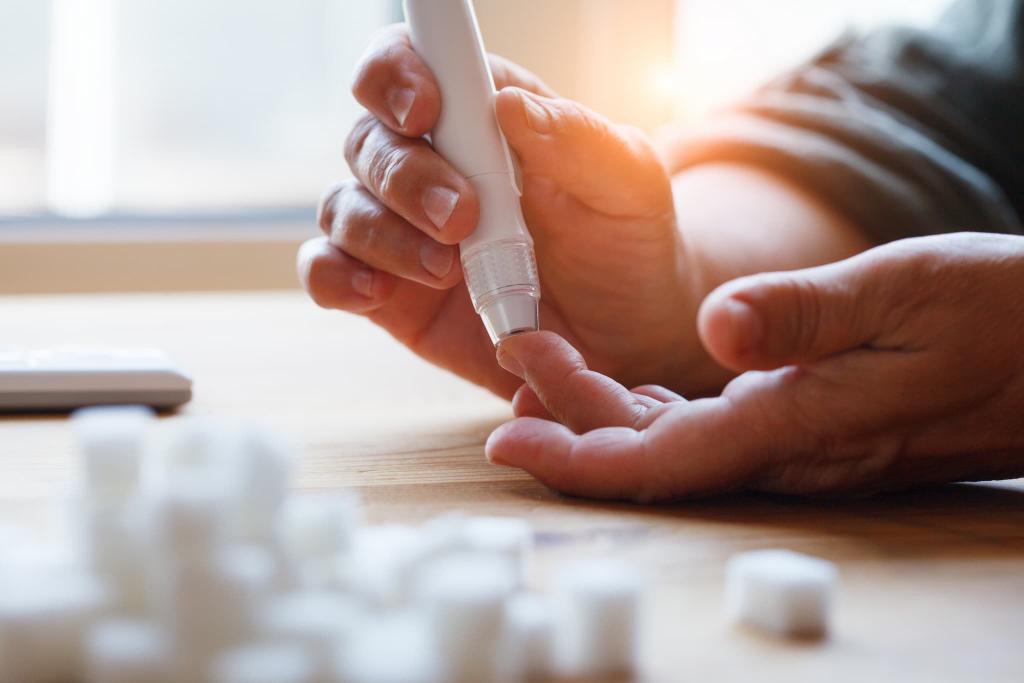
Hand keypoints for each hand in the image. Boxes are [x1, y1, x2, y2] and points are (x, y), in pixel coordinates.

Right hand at [298, 25, 707, 397]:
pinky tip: (378, 294)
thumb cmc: (624, 246)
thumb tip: (509, 104)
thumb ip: (578, 140)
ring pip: (343, 207)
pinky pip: (328, 273)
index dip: (398, 75)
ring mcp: (402, 229)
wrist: (626, 336)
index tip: (425, 112)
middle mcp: (431, 165)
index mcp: (483, 118)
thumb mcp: (628, 186)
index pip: (412, 64)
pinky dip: (338, 279)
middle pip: (370, 140)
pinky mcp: (389, 291)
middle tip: (463, 219)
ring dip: (384, 235)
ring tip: (447, 270)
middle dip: (408, 177)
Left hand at [486, 233, 1023, 500]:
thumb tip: (715, 327)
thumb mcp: (899, 293)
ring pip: (672, 439)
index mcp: (793, 425)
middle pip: (648, 452)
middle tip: (518, 356)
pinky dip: (649, 405)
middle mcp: (784, 448)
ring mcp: (794, 442)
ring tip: (547, 355)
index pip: (658, 463)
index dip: (575, 460)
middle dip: (569, 416)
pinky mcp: (805, 423)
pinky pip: (706, 426)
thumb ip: (804, 315)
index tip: (508, 444)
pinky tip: (622, 381)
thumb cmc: (992, 320)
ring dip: (601, 405)